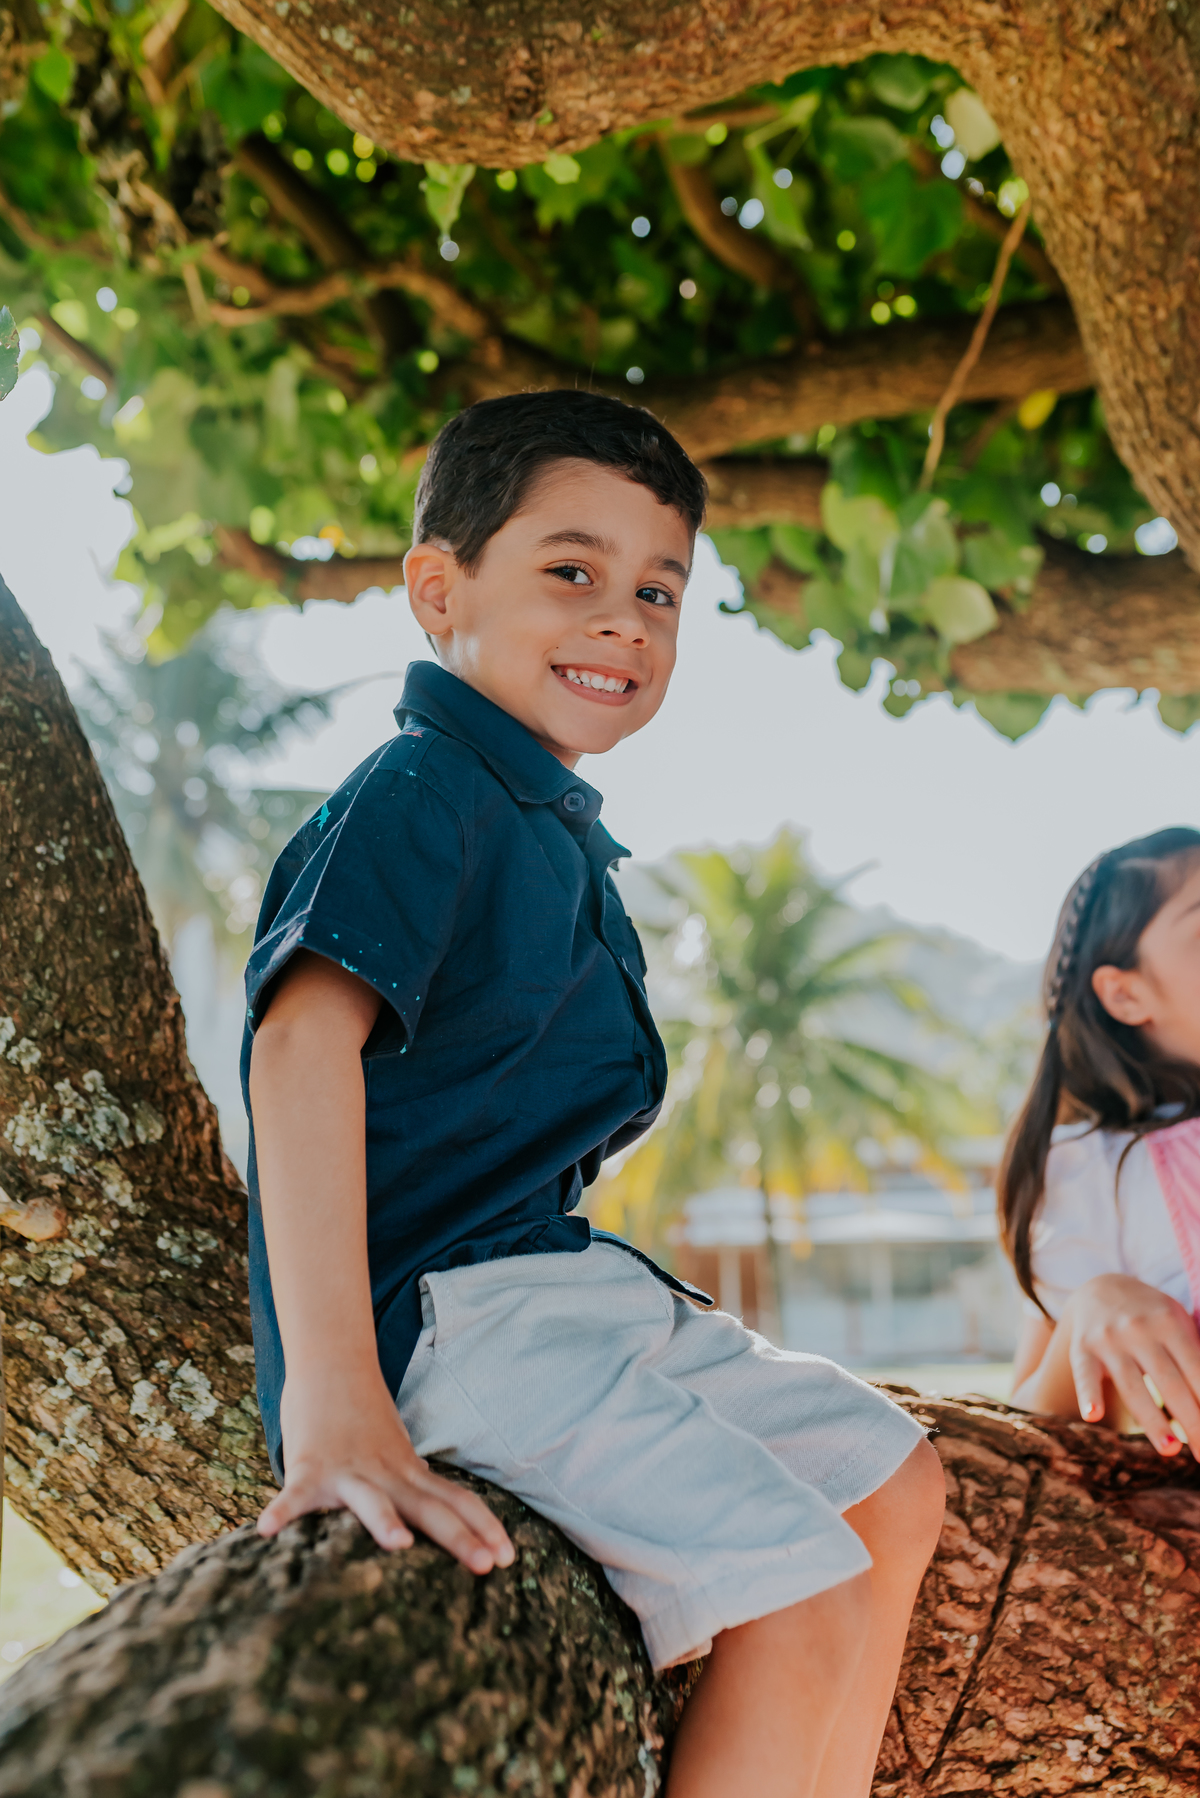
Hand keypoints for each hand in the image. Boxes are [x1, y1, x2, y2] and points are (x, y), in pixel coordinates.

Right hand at [257, 1365, 514, 1573]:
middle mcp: (387, 1474)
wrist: (332, 1364)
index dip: (484, 1528)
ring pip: (371, 1499)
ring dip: (384, 1521)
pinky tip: (268, 1532)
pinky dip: (282, 1512)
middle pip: (430, 1508)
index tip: (509, 1558)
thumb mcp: (397, 1453)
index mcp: (409, 1473)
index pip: (456, 1500)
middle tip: (487, 1566)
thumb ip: (414, 1483)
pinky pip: (295, 1495)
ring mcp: (349, 1471)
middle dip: (459, 1538)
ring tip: (398, 1545)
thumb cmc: (363, 1416)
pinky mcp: (309, 1468)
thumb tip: (437, 1506)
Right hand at [1064, 1274, 1199, 1454]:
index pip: (1195, 1369)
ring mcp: (1108, 1339)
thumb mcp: (1177, 1322)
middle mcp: (1139, 1329)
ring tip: (1171, 1450)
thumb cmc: (1151, 1316)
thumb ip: (1194, 1354)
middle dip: (1191, 1420)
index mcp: (1169, 1322)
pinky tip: (1093, 1416)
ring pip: (1132, 1385)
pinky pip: (1085, 1375)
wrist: (1099, 1288)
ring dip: (1152, 1420)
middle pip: (1169, 1382)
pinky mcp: (1081, 1349)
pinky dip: (1088, 1394)